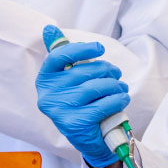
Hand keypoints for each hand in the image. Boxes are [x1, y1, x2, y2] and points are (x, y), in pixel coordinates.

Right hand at [36, 41, 129, 167]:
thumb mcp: (70, 79)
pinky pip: (102, 105)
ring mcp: (60, 111)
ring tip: (121, 88)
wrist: (89, 139)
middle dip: (106, 70)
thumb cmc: (81, 102)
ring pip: (95, 88)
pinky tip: (122, 99)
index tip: (100, 49)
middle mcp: (48, 95)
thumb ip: (64, 55)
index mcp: (45, 80)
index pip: (59, 57)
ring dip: (115, 86)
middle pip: (82, 72)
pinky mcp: (75, 125)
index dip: (80, 49)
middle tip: (117, 74)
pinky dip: (117, 100)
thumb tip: (49, 29)